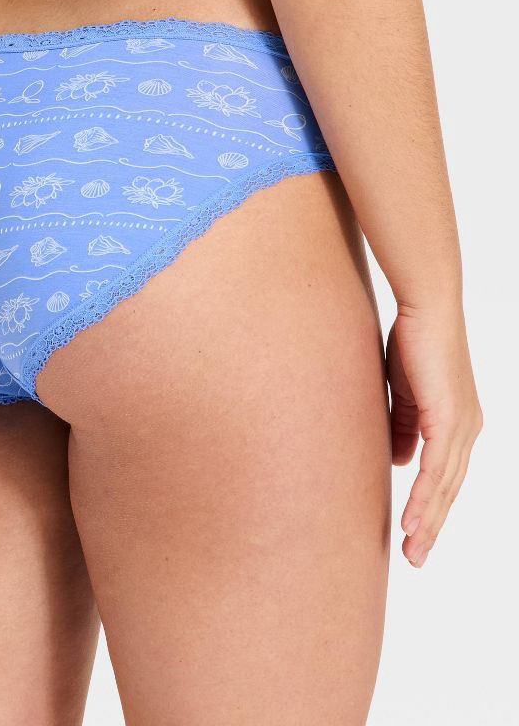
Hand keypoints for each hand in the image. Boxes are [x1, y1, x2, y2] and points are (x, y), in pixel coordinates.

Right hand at [386, 304, 482, 567]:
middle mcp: (467, 429)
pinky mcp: (449, 418)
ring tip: (413, 550)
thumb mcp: (404, 395)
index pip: (444, 476)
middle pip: (450, 490)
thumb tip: (400, 462)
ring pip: (445, 486)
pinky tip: (413, 519)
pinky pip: (436, 468)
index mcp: (457, 423)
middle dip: (433, 526)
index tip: (414, 533)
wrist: (426, 309)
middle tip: (416, 557)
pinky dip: (425, 497)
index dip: (431, 507)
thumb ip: (403, 428)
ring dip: (428, 521)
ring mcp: (462, 426)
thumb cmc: (413, 343)